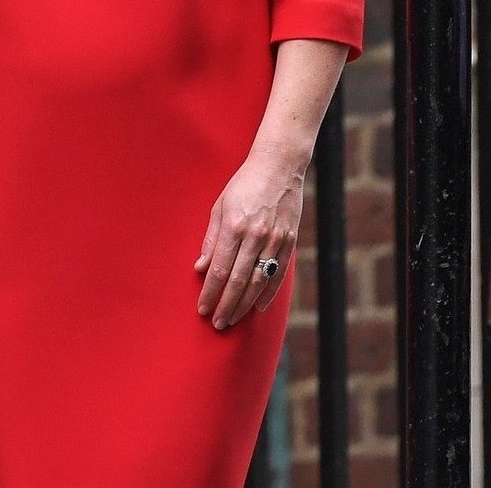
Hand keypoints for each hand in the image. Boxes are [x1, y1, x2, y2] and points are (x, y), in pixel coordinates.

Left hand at [194, 156, 302, 329]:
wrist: (278, 167)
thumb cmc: (244, 184)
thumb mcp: (220, 205)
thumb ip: (211, 238)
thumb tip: (201, 267)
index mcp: (234, 226)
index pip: (220, 269)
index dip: (210, 292)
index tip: (202, 308)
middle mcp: (255, 236)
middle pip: (238, 281)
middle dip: (225, 306)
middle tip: (217, 323)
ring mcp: (275, 240)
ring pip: (258, 283)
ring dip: (244, 305)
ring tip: (233, 319)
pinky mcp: (289, 242)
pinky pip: (278, 275)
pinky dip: (267, 294)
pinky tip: (257, 307)